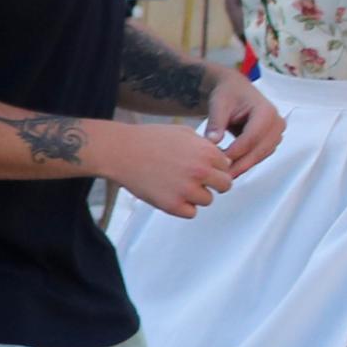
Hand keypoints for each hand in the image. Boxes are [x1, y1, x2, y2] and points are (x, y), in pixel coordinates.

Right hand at [101, 116, 240, 218]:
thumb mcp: (183, 133)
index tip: (201, 167)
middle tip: (195, 180)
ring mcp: (187, 190)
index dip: (214, 167)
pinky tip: (169, 194)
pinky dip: (182, 207)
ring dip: (196, 195)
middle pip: (225, 186)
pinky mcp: (173, 205)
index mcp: (206, 152)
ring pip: (208, 200)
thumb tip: (219, 159)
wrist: (120, 151)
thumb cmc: (148, 140)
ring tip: (176, 185)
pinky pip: (191, 213)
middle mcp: (201, 171)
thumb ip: (205, 146)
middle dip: (212, 183)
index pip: (226, 167)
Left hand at [202, 67, 284, 174]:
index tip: (219, 161)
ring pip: (261, 155)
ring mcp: (276, 133)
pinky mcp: (271, 141)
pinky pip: (259, 155)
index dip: (236, 151)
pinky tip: (231, 168)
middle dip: (240, 164)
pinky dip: (246, 162)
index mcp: (266, 112)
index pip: (252, 137)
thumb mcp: (218, 104)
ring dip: (243, 166)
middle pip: (259, 149)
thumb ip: (216, 123)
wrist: (235, 90)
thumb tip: (212, 141)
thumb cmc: (228, 94)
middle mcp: (276, 123)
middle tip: (221, 176)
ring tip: (224, 174)